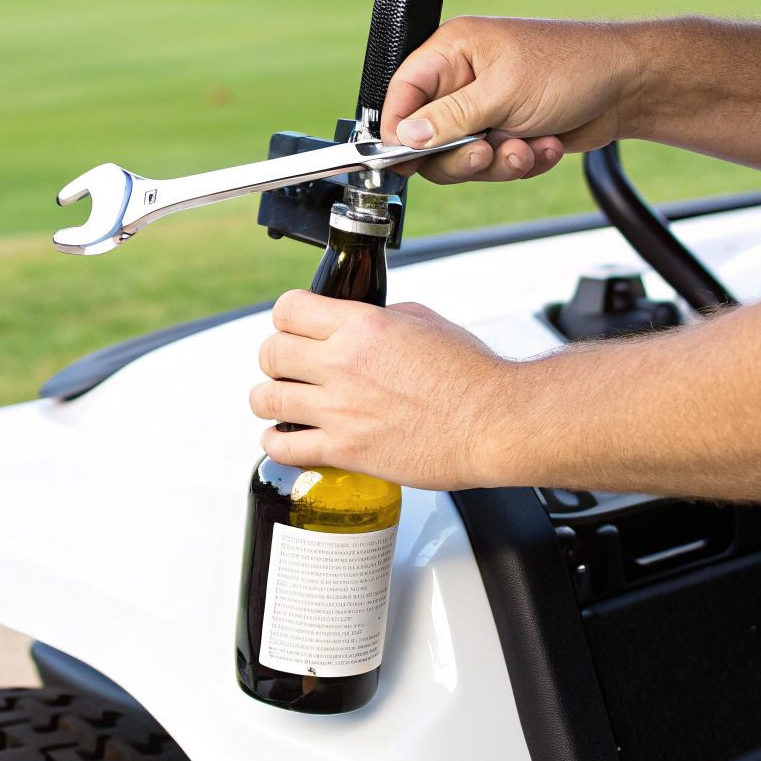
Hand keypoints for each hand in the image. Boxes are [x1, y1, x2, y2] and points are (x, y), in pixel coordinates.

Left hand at [248, 290, 521, 490]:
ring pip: (266, 399)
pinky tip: (284, 437)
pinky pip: (284, 447)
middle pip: (270, 353)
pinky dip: (276, 442)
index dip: (287, 317)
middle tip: (289, 366)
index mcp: (361, 326)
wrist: (495, 422)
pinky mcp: (345, 451)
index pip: (288, 310)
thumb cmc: (472, 375)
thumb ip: (380, 318)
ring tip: (282, 402)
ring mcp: (339, 410)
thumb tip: (360, 323)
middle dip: (277, 357)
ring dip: (270, 398)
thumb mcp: (424, 321)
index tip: (293, 328)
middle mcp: (342, 364)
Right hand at [381, 16, 639, 183]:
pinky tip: (546, 144)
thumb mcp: (502, 93)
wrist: (628, 87)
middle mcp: (464, 80)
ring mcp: (486, 110)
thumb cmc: (573, 67)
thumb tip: (405, 137)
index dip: (399, 130)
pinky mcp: (508, 134)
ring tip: (527, 147)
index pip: (402, 94)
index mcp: (453, 51)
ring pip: (463, 160)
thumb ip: (447, 119)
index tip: (406, 159)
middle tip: (488, 152)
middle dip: (462, 155)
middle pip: (427, 139)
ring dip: (498, 162)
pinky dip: (522, 162)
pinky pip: (495, 166)